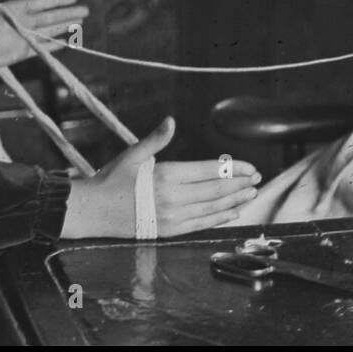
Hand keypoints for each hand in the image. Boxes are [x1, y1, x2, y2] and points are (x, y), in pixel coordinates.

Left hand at [0, 0, 88, 70]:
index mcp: (15, 9)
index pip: (42, 3)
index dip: (57, 0)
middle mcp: (22, 23)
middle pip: (51, 17)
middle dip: (68, 13)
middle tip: (86, 10)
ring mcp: (23, 38)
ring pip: (50, 31)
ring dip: (65, 27)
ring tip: (81, 23)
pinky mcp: (21, 53)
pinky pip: (43, 48)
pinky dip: (55, 45)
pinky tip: (67, 42)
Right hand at [60, 118, 260, 238]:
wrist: (94, 212)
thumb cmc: (112, 179)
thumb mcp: (132, 154)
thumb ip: (156, 139)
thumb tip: (171, 120)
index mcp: (166, 175)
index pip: (209, 171)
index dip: (234, 169)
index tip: (251, 167)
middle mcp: (173, 198)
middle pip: (216, 190)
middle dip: (240, 184)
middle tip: (259, 179)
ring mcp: (173, 217)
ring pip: (213, 209)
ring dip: (235, 201)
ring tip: (252, 194)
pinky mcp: (170, 230)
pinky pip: (202, 224)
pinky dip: (220, 218)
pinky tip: (233, 213)